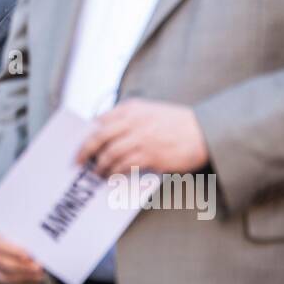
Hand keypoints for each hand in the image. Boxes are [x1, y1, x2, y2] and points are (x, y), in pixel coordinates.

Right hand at [0, 225, 43, 283]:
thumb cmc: (5, 221)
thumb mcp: (9, 217)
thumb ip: (18, 224)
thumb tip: (37, 230)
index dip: (12, 251)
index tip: (28, 255)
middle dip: (21, 266)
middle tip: (38, 266)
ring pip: (2, 273)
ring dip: (23, 275)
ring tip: (39, 273)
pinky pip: (4, 279)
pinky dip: (20, 279)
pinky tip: (33, 277)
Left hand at [75, 98, 208, 175]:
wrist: (204, 131)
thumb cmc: (177, 123)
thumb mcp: (150, 111)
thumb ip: (129, 119)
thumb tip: (106, 135)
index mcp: (131, 108)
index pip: (100, 120)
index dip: (88, 134)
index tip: (81, 144)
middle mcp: (133, 121)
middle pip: (99, 136)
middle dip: (85, 150)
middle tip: (78, 160)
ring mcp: (141, 138)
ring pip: (109, 154)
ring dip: (100, 166)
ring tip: (97, 172)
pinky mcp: (150, 155)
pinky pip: (124, 165)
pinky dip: (115, 172)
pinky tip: (113, 175)